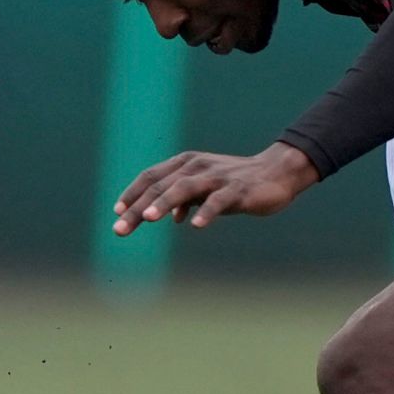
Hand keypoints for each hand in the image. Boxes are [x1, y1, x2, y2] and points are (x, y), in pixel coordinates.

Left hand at [111, 143, 319, 234]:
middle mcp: (197, 166)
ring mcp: (217, 177)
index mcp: (186, 164)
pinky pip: (218, 201)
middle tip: (119, 229)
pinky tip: (195, 225)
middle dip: (137, 208)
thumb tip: (170, 217)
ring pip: (184, 188)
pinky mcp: (237, 190)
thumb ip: (186, 200)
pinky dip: (206, 212)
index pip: (152, 177)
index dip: (132, 193)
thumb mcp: (206, 190)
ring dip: (163, 203)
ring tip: (147, 218)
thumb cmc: (236, 183)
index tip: (117, 212)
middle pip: (161, 185)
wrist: (276, 174)